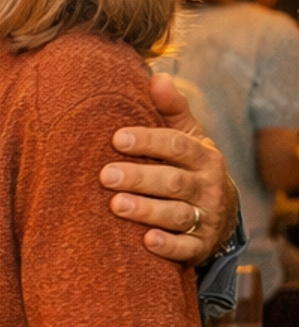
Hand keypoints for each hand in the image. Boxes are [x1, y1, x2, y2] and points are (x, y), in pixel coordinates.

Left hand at [100, 72, 238, 263]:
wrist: (220, 214)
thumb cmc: (191, 169)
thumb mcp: (188, 138)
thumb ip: (172, 110)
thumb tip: (156, 77)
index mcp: (205, 157)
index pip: (178, 146)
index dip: (148, 141)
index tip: (117, 138)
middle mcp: (209, 187)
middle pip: (174, 182)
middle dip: (140, 178)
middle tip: (106, 175)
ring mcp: (207, 218)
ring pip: (177, 215)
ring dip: (147, 210)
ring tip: (116, 205)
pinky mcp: (200, 247)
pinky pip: (186, 248)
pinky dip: (168, 246)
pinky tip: (146, 241)